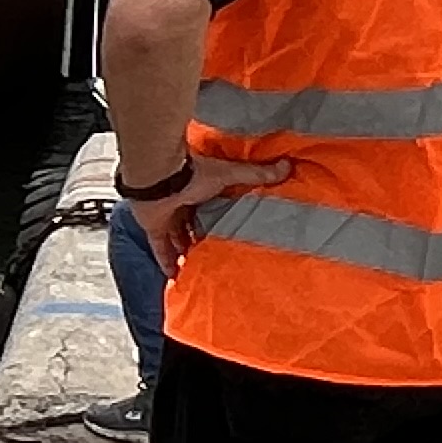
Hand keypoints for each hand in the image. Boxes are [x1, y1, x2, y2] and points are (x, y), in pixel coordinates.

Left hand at [129, 152, 290, 275]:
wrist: (159, 177)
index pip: (211, 204)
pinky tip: (175, 276)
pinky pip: (160, 249)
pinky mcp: (154, 228)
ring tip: (200, 268)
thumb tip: (287, 166)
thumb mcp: (229, 174)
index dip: (219, 216)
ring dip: (186, 251)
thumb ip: (255, 174)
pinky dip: (166, 262)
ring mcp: (166, 216)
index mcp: (199, 187)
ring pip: (177, 237)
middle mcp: (182, 202)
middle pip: (193, 222)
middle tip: (216, 254)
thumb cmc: (193, 173)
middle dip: (202, 237)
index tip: (230, 229)